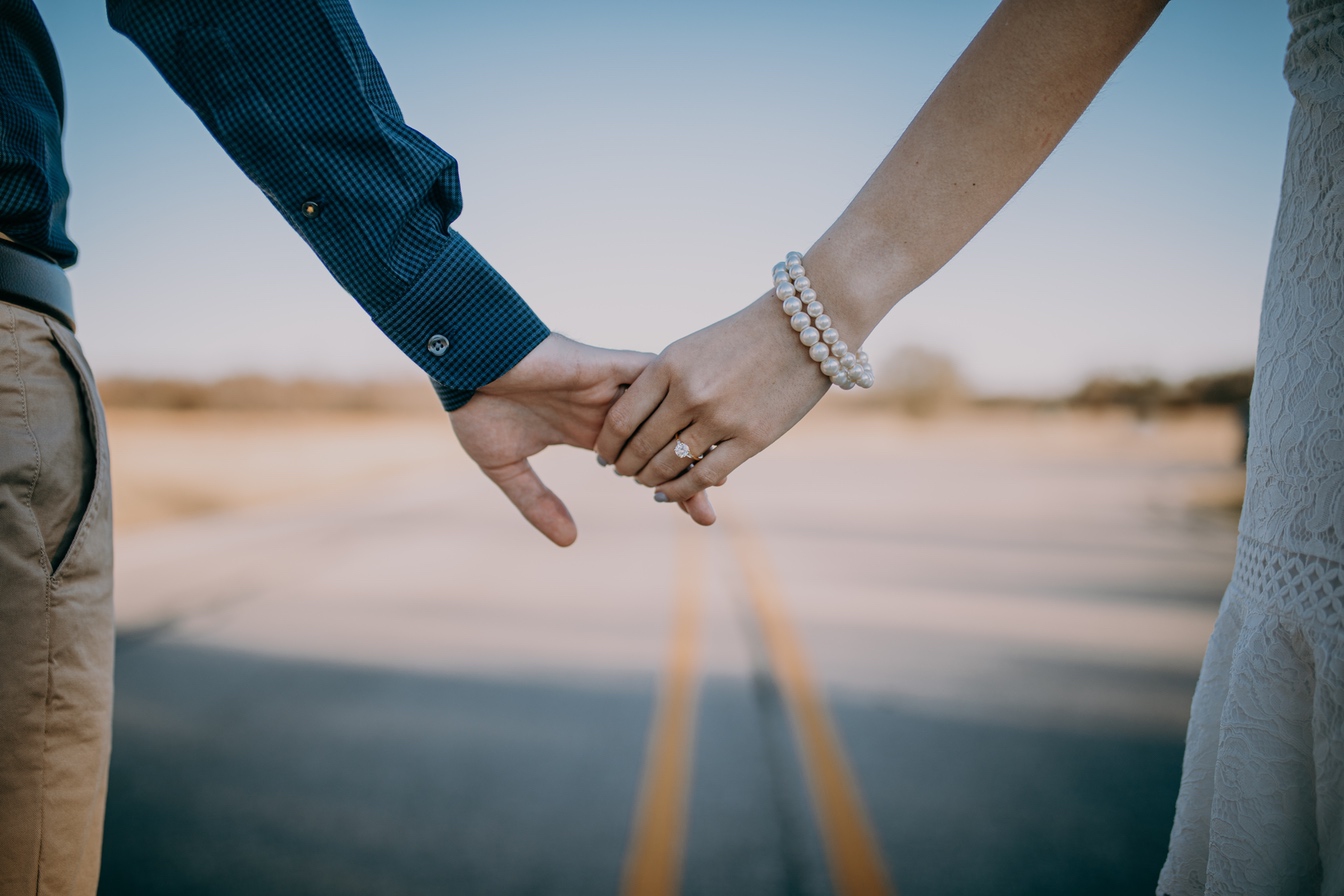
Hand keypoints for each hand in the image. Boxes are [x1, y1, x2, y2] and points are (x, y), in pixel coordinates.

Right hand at [450, 333, 716, 544]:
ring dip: (686, 437)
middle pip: (663, 439)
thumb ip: (538, 502)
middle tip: (709, 512)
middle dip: (688, 473)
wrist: (461, 361)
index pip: (644, 462)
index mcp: (589, 430)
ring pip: (665, 410)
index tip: (698, 518)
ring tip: (714, 474)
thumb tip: (569, 542)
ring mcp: (609, 386)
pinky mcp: (604, 366)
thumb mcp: (507, 466)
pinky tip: (696, 418)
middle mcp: (607, 408)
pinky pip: (650, 378)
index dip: (672, 487)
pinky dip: (673, 396)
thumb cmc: (476, 405)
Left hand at [594, 293, 831, 506]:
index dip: (608, 443)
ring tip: (646, 483)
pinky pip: (705, 476)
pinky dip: (683, 490)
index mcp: (669, 365)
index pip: (622, 418)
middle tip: (622, 473)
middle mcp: (690, 392)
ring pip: (670, 465)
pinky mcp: (752, 438)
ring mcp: (721, 417)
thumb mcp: (693, 348)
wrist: (805, 327)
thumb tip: (633, 419)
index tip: (604, 454)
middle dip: (626, 466)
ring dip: (652, 480)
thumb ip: (663, 381)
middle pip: (641, 446)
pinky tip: (670, 493)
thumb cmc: (744, 337)